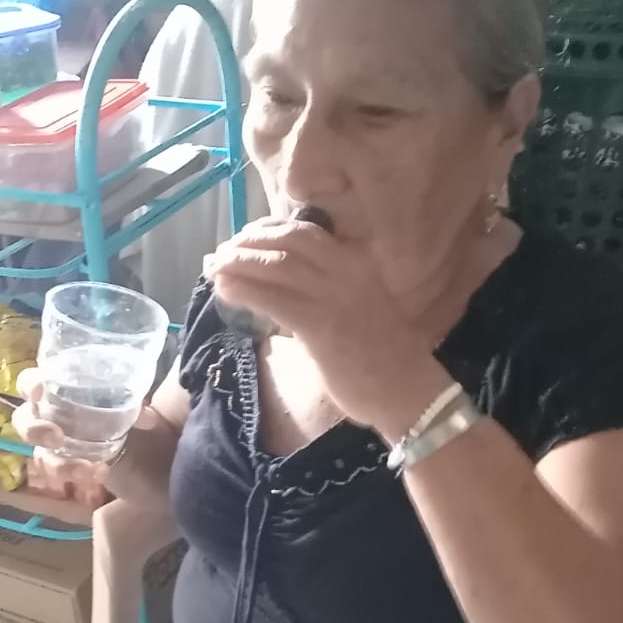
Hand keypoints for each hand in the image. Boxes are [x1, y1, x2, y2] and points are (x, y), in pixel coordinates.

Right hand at [11, 368, 158, 496]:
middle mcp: (63, 414)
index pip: (36, 381)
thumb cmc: (160, 423)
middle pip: (26, 419)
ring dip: (57, 461)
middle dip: (33, 427)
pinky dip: (74, 472)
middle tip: (56, 436)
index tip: (40, 390)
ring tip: (85, 469)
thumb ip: (143, 403)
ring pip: (40, 453)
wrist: (172, 462)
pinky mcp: (76, 468)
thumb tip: (142, 414)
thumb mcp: (154, 405)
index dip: (30, 384)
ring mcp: (66, 445)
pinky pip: (59, 472)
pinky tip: (99, 472)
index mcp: (75, 389)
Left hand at [206, 219, 450, 438]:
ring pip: (276, 265)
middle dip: (248, 242)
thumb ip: (327, 294)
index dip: (268, 230)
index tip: (245, 236)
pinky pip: (273, 299)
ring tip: (214, 268)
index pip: (305, 233)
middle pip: (286, 240)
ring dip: (239, 262)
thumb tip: (284, 292)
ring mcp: (333, 297)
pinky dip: (244, 290)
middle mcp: (345, 272)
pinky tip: (225, 291)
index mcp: (355, 265)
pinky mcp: (320, 325)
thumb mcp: (358, 309)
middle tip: (221, 253)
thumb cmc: (383, 359)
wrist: (407, 392)